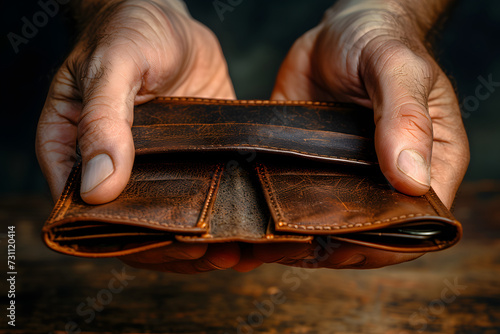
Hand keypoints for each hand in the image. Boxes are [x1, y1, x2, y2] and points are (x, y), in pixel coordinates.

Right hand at [36, 0, 246, 272]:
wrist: (167, 19)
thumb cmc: (128, 31)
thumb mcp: (112, 66)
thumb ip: (103, 121)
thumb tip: (96, 188)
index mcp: (74, 152)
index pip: (85, 216)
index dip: (122, 238)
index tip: (165, 243)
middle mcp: (113, 168)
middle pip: (132, 227)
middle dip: (171, 248)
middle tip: (211, 252)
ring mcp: (154, 168)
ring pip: (169, 220)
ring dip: (200, 241)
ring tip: (237, 250)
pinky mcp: (188, 160)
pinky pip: (201, 196)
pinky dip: (221, 216)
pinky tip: (246, 228)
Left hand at [261, 0, 468, 267]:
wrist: (337, 28)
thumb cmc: (379, 40)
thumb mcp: (397, 68)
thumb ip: (405, 117)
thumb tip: (412, 180)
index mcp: (428, 161)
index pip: (417, 223)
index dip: (386, 243)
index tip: (347, 243)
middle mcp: (387, 178)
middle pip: (369, 234)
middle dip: (335, 247)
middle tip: (297, 243)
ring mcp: (347, 176)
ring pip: (329, 224)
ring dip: (302, 238)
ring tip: (270, 240)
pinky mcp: (311, 167)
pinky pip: (296, 200)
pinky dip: (277, 215)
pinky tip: (255, 221)